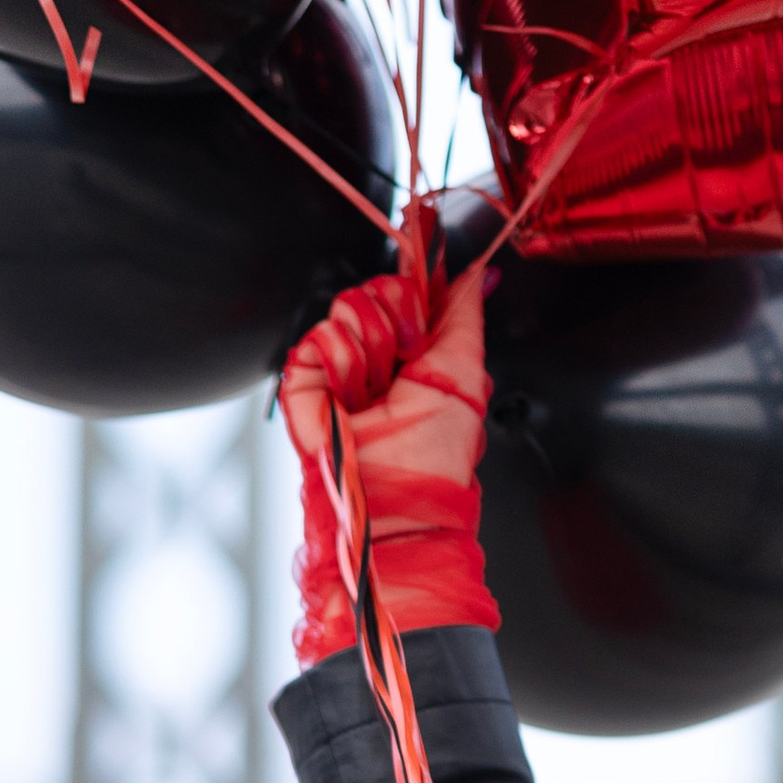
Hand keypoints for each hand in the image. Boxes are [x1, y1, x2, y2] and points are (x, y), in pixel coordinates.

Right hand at [278, 228, 494, 664]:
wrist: (393, 508)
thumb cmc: (432, 461)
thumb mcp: (464, 374)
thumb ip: (465, 317)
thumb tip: (479, 275)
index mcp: (414, 355)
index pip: (407, 291)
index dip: (416, 285)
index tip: (426, 295)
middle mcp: (375, 357)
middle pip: (378, 288)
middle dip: (399, 320)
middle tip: (404, 363)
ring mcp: (337, 368)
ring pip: (349, 306)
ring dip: (373, 349)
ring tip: (377, 394)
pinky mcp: (302, 381)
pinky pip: (318, 336)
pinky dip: (341, 366)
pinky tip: (349, 399)